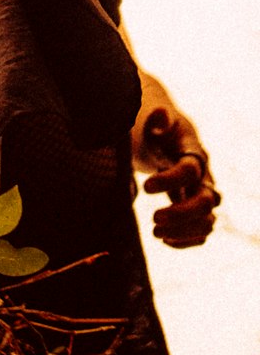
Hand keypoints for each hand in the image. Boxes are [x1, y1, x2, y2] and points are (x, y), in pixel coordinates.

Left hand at [140, 106, 220, 248]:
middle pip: (206, 202)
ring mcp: (202, 195)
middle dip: (182, 213)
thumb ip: (157, 120)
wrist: (168, 140)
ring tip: (155, 232)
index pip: (189, 171)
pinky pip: (203, 232)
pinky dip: (187, 240)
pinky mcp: (197, 211)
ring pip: (208, 221)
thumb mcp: (154, 123)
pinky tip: (163, 239)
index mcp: (193, 154)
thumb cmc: (159, 132)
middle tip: (154, 217)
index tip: (145, 187)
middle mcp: (204, 177)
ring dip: (184, 231)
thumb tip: (161, 114)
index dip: (169, 180)